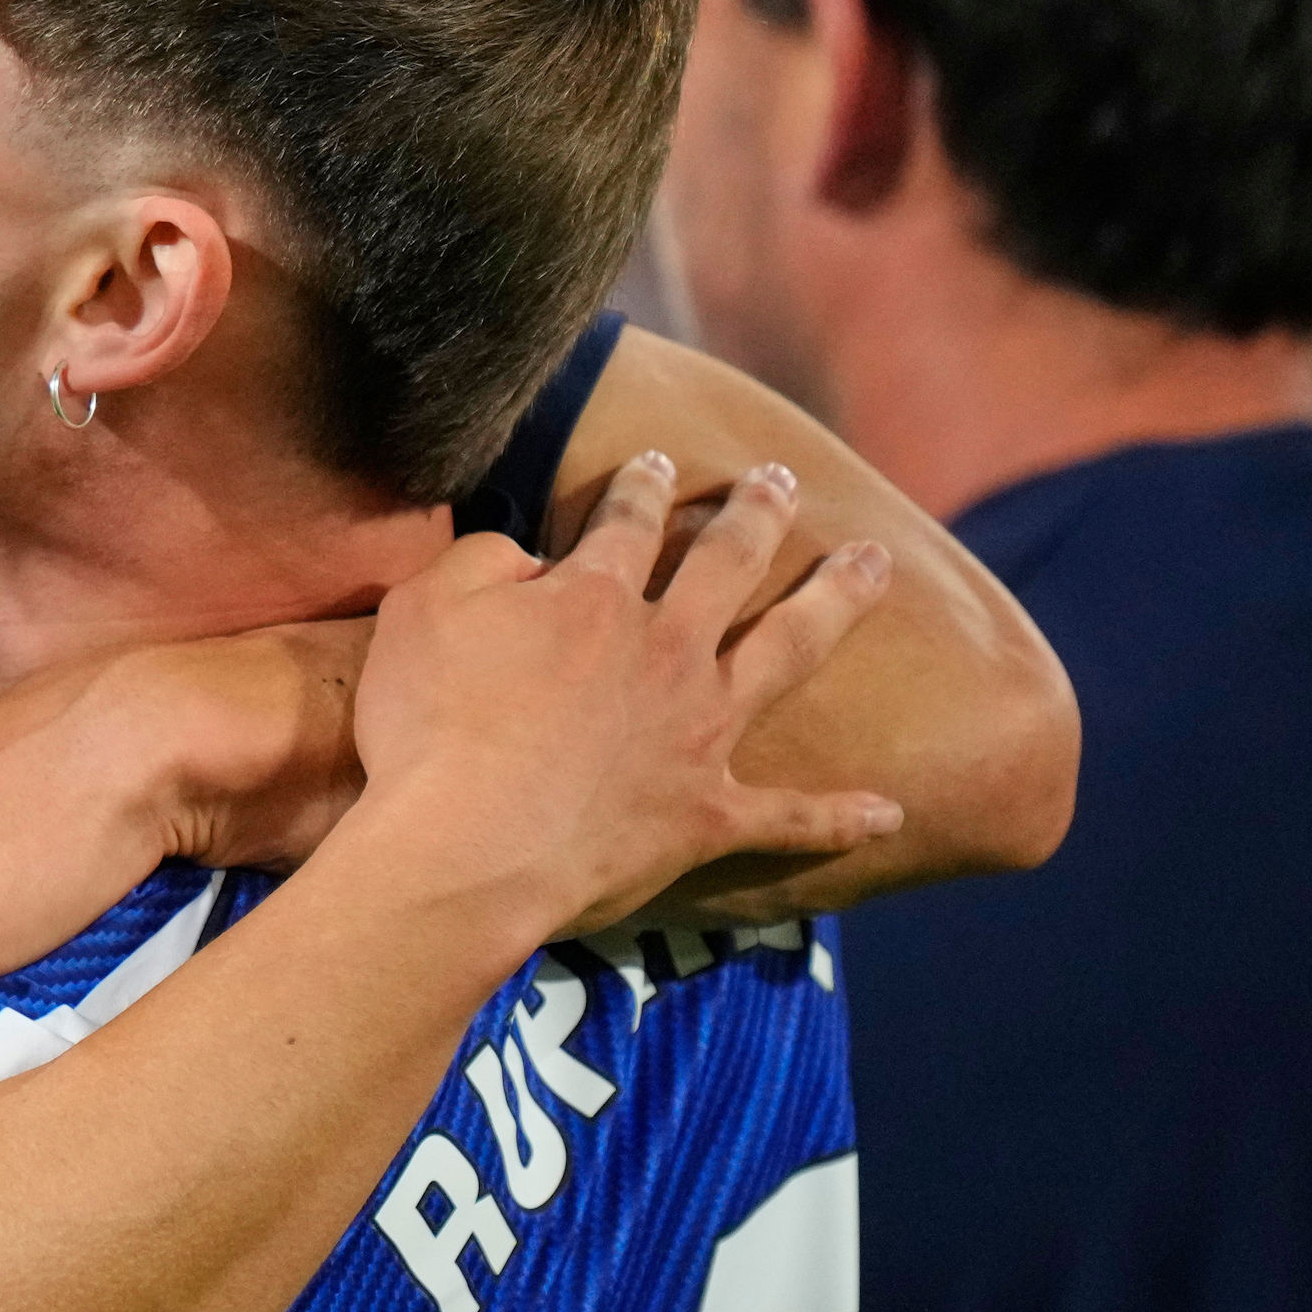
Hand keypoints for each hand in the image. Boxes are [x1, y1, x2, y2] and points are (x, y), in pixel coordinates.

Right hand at [346, 450, 899, 944]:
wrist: (465, 847)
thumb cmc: (429, 728)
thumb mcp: (423, 609)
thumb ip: (481, 561)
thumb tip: (525, 557)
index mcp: (594, 599)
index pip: (629, 524)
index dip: (644, 486)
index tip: (661, 464)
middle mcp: (664, 651)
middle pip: (728, 563)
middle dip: (756, 514)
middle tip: (781, 482)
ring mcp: (697, 732)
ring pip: (788, 652)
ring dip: (835, 602)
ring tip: (873, 564)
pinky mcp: (707, 815)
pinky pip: (791, 817)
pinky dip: (842, 818)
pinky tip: (888, 811)